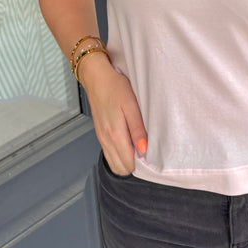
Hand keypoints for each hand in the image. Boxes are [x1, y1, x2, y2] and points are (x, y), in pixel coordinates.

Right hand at [79, 54, 147, 174]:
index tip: (151, 153)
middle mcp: (106, 140)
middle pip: (121, 168)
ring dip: (126, 161)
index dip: (141, 163)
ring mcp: (101, 139)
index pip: (128, 165)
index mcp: (115, 134)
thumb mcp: (131, 105)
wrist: (97, 78)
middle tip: (146, 150)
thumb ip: (137, 129)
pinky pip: (109, 154)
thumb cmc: (115, 88)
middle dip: (134, 164)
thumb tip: (144, 150)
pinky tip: (128, 142)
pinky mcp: (100, 135)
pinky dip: (119, 155)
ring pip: (114, 164)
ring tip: (138, 146)